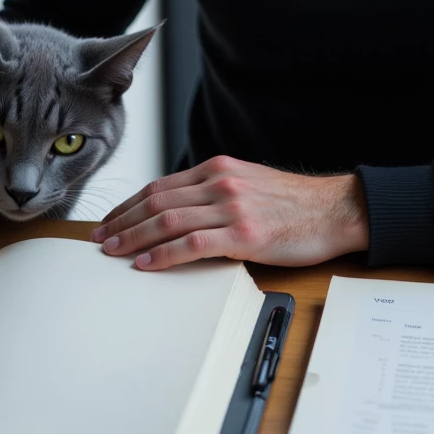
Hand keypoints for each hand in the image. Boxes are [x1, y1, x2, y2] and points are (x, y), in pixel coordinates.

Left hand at [91, 154, 368, 270]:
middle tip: (99, 239)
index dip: (129, 204)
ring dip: (133, 237)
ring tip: (112, 252)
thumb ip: (216, 192)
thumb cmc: (295, 203)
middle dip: (122, 221)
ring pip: (167, 221)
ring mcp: (231, 208)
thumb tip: (181, 210)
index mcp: (219, 169)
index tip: (110, 219)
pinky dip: (163, 255)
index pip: (161, 186)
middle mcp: (220, 183)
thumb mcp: (249, 184)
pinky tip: (145, 264)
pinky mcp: (244, 235)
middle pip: (156, 201)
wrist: (334, 210)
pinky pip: (192, 244)